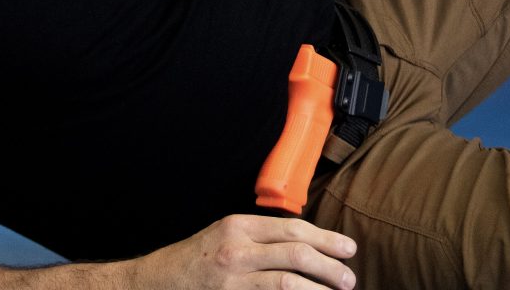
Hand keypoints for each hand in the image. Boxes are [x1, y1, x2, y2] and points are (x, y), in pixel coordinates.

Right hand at [129, 214, 355, 288]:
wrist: (160, 281)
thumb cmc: (197, 258)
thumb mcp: (226, 235)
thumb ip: (258, 237)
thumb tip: (303, 243)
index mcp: (239, 226)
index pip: (291, 229)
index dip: (324, 239)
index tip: (346, 248)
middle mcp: (238, 249)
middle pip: (295, 252)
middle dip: (329, 264)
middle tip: (349, 276)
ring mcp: (235, 279)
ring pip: (289, 282)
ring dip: (319, 289)